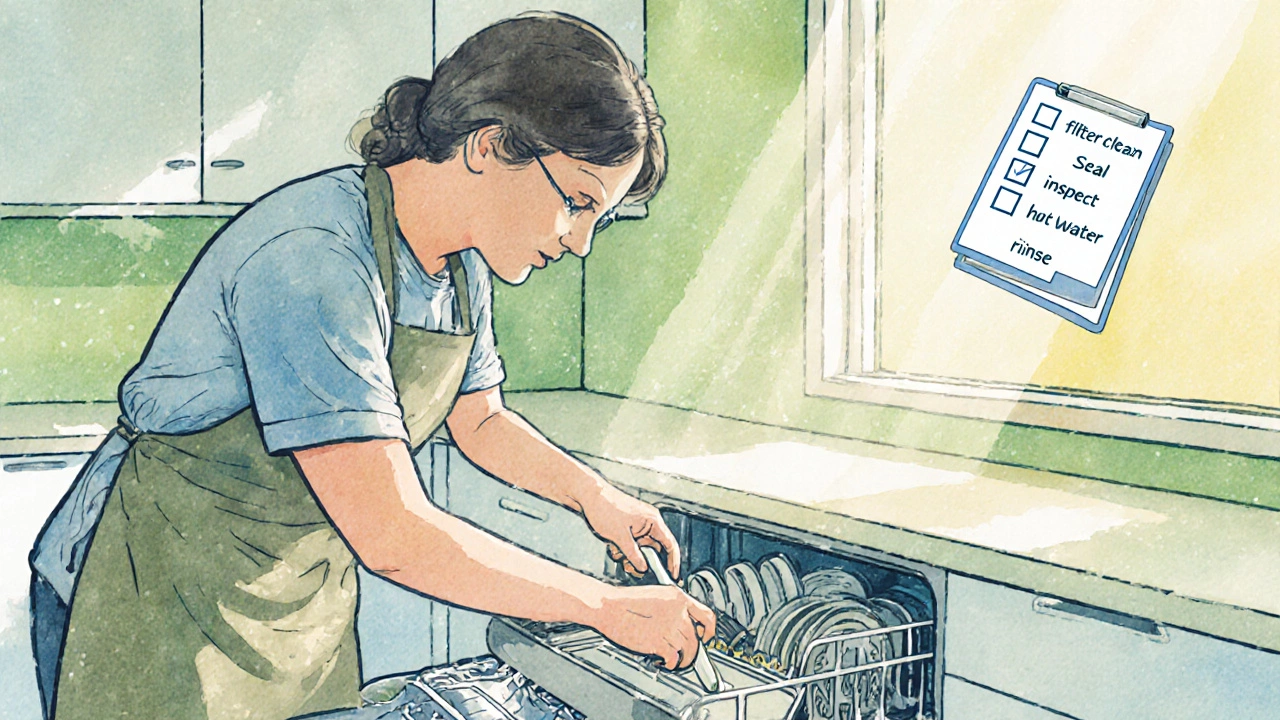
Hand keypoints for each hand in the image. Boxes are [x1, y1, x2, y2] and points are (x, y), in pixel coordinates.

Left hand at [578, 484, 680, 579]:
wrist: (589, 495)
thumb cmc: (605, 509)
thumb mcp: (620, 537)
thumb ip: (633, 554)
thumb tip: (643, 568)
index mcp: (653, 521)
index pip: (669, 544)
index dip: (672, 562)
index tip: (672, 576)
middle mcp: (648, 522)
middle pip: (653, 549)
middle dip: (642, 561)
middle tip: (631, 569)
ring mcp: (638, 524)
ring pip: (640, 548)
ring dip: (630, 556)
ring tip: (616, 554)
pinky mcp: (629, 526)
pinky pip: (631, 543)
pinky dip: (623, 549)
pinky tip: (612, 548)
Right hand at [593, 585, 716, 669]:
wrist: (608, 606)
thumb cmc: (625, 601)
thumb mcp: (656, 596)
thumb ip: (673, 608)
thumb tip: (683, 622)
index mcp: (678, 598)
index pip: (707, 615)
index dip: (710, 630)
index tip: (707, 636)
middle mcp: (677, 612)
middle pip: (696, 637)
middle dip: (693, 649)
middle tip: (688, 653)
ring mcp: (669, 627)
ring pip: (688, 650)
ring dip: (683, 659)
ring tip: (676, 660)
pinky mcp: (659, 642)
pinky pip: (674, 658)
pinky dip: (671, 664)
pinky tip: (664, 662)